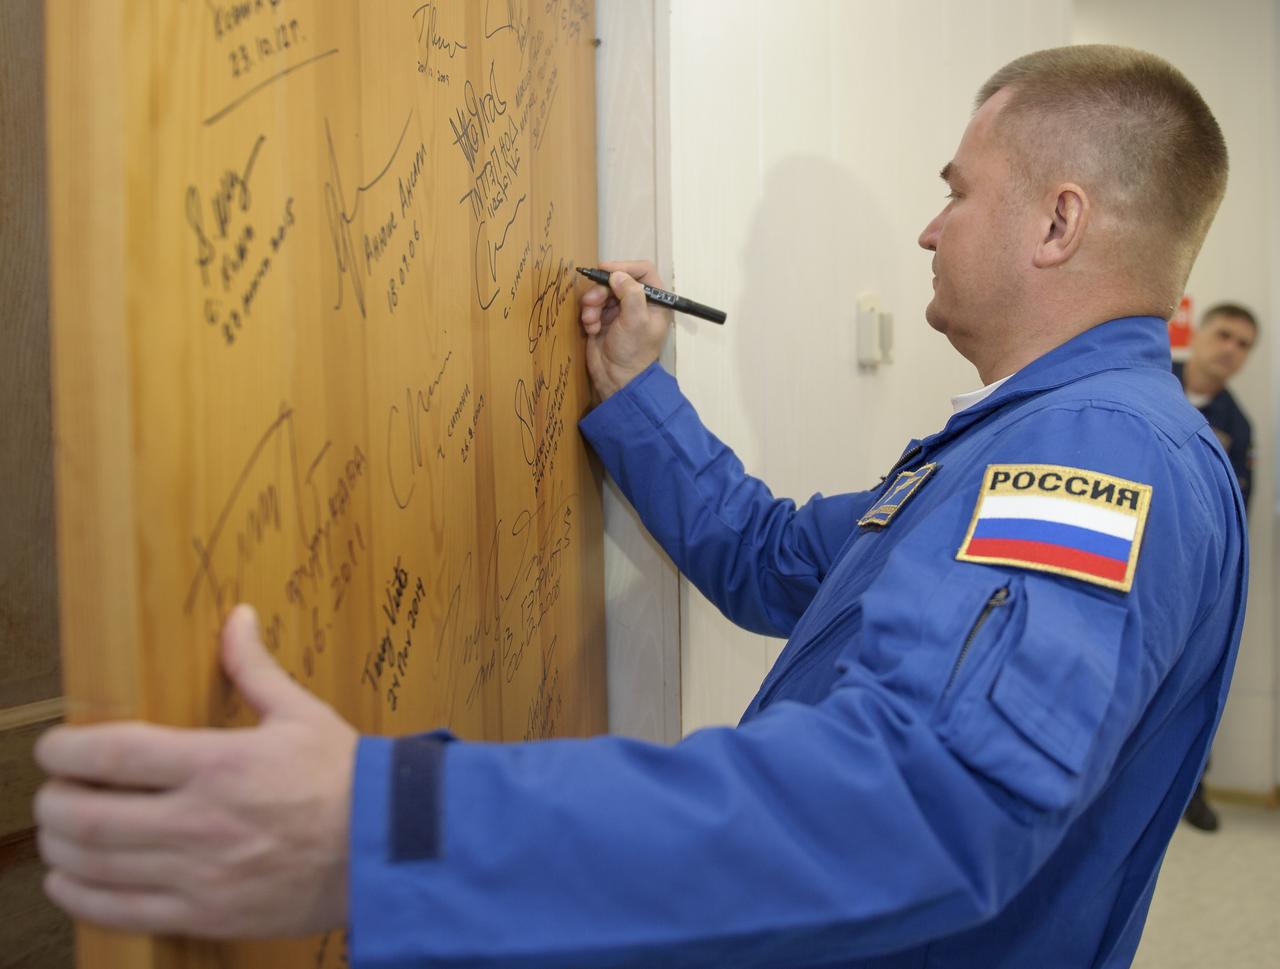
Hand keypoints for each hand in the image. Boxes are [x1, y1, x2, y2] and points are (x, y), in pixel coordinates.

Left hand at [33, 605, 357, 938]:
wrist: (385, 848)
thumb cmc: (344, 777)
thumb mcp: (300, 714)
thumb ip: (255, 669)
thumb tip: (238, 617)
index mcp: (219, 763)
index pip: (113, 754)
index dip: (65, 750)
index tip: (53, 748)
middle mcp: (199, 821)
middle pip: (86, 816)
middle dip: (52, 802)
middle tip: (53, 791)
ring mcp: (198, 874)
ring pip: (94, 865)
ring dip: (59, 848)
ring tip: (59, 833)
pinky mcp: (205, 914)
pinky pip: (120, 912)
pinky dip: (80, 897)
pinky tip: (70, 881)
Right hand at [578, 259, 672, 399]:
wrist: (616, 379)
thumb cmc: (634, 352)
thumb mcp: (636, 321)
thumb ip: (630, 294)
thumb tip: (617, 274)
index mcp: (655, 301)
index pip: (643, 271)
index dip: (624, 267)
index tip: (606, 270)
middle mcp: (639, 303)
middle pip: (617, 280)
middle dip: (602, 290)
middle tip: (591, 301)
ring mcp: (621, 311)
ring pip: (602, 293)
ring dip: (592, 304)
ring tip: (590, 320)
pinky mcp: (604, 320)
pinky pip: (593, 307)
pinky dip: (589, 316)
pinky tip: (591, 329)